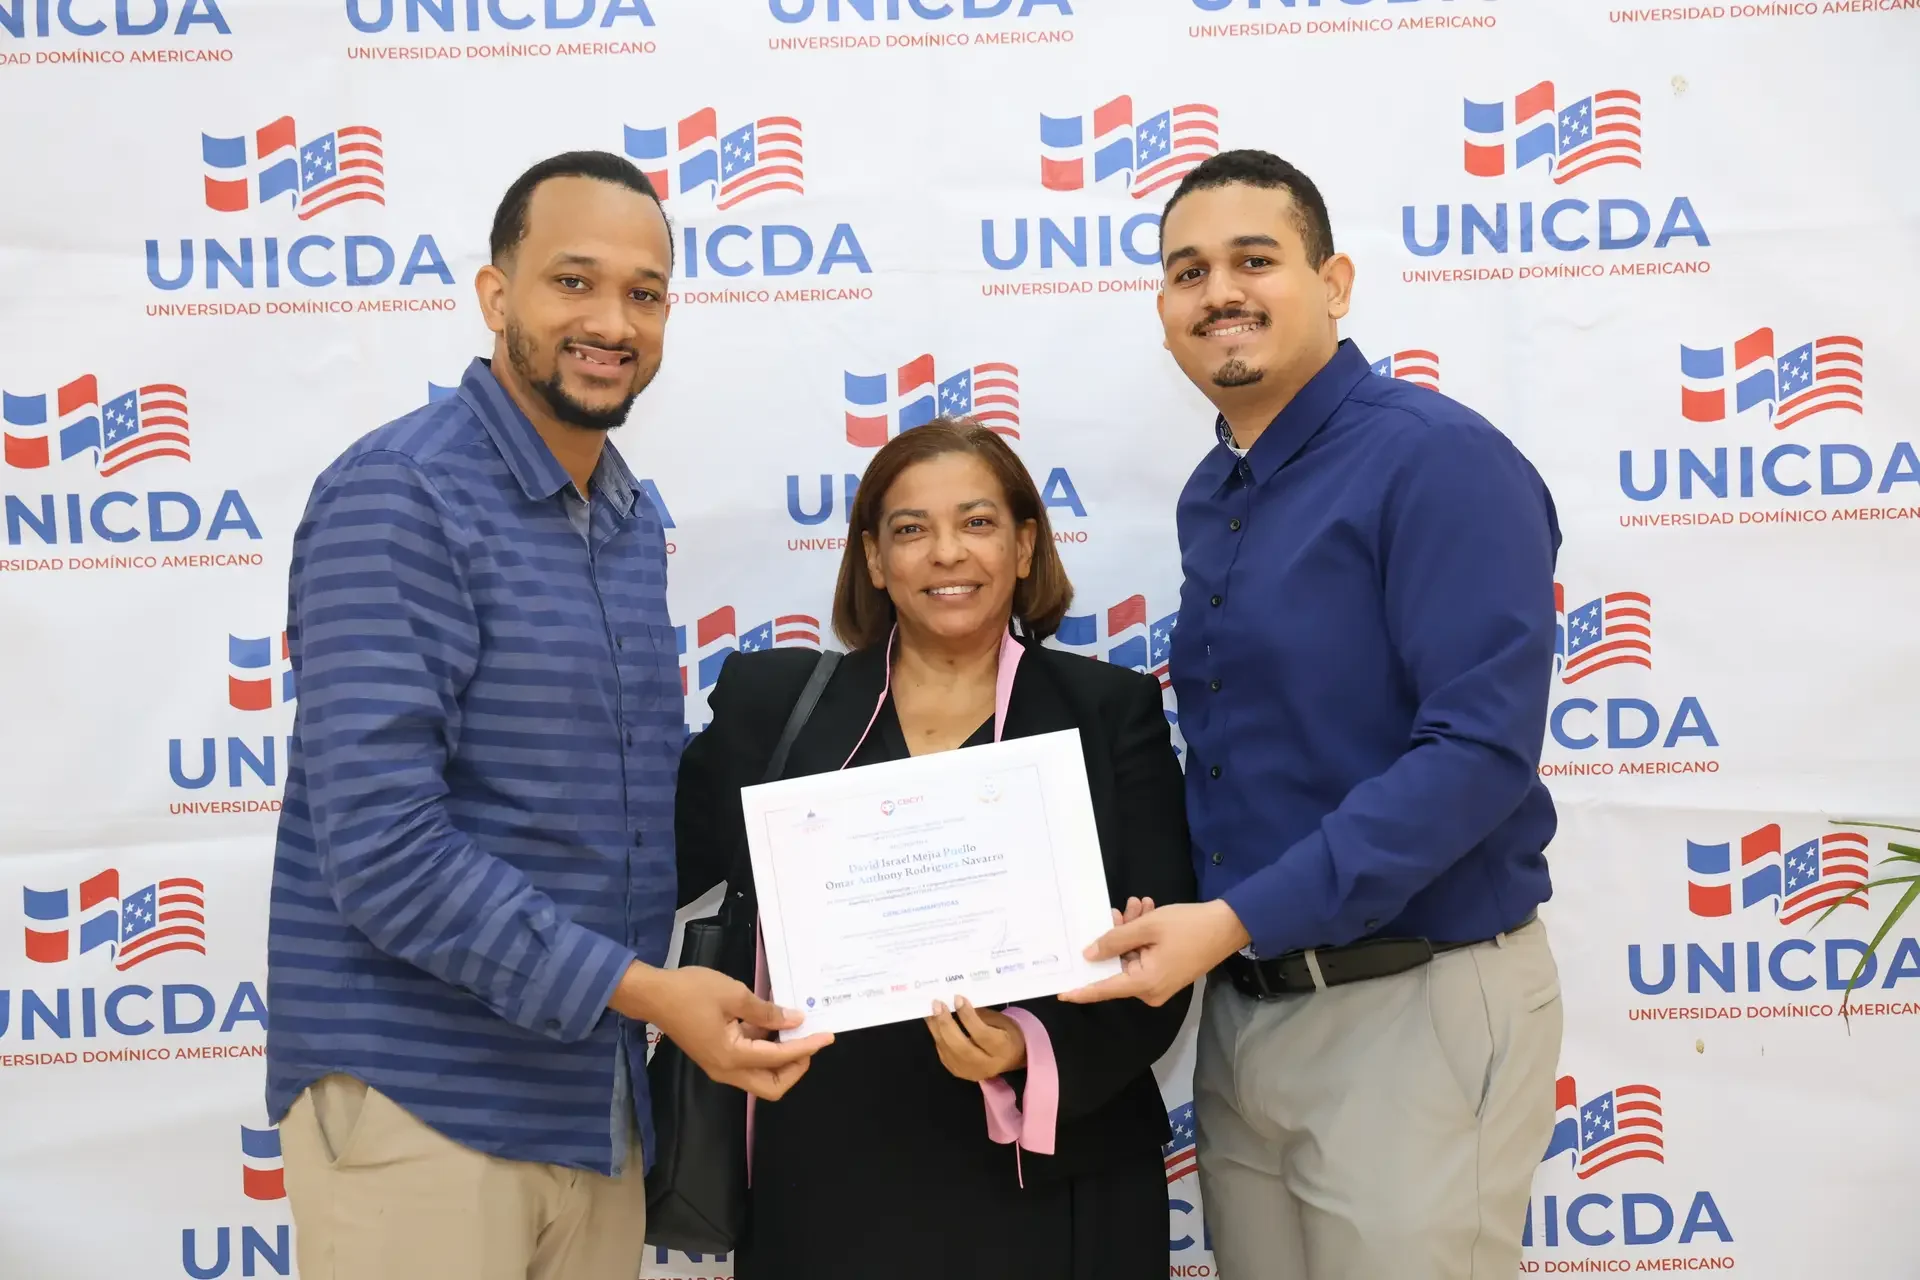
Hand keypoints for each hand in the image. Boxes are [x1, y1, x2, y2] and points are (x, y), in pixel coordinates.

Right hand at [613, 963, 831, 1100]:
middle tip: (810, 1042)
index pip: (779, 1059)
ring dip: (781, 1058)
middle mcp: (727, 1070)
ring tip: (796, 1029)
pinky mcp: (716, 1056)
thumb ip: (767, 1011)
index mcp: (732, 1057)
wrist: (653, 995)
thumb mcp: (734, 995)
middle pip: (772, 1086)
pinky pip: (748, 1061)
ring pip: (761, 1076)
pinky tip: (772, 1023)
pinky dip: (765, 1048)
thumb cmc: (691, 992)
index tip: (828, 1037)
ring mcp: (720, 1066)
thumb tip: (795, 1021)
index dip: (807, 1048)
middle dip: (796, 1067)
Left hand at [924, 997, 1026, 1082]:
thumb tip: (958, 1003)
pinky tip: (934, 1023)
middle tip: (938, 1004)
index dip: (967, 1017)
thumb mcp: (1001, 1021)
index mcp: (1002, 1050)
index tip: (958, 998)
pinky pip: (944, 1054)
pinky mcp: (959, 1072)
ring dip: (937, 1030)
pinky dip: (938, 1037)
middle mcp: (986, 1065)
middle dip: (946, 1024)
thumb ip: (980, 1015)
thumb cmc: (1006, 1033)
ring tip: (931, 1011)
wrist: (1010, 1057)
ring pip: (949, 1052)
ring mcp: (971, 1072)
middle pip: (961, 1047)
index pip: (982, 1035)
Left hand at [1057, 899, 1251, 1007]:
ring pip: (1131, 957)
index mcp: (1145, 983)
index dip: (1081, 990)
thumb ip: (1114, 940)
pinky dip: (1143, 937)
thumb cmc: (1189, 926)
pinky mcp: (1167, 974)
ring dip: (1131, 931)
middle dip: (1116, 936)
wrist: (1229, 925)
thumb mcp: (1148, 927)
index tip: (1060, 991)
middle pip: (1119, 966)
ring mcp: (1160, 984)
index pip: (1104, 989)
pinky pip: (1145, 957)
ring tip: (1138, 904)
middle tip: (1119, 909)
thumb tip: (1089, 955)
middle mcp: (1151, 991)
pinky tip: (1146, 911)